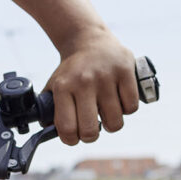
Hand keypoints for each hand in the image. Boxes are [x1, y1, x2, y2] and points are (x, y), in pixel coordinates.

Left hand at [44, 26, 141, 144]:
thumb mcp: (55, 85)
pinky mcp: (125, 71)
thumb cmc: (72, 70)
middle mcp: (84, 81)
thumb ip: (50, 110)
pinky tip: (119, 101)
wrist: (89, 39)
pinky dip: (127, 109)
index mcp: (63, 86)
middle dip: (91, 136)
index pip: (67, 128)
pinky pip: (131, 107)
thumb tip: (48, 133)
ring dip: (112, 123)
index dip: (71, 140)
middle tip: (92, 128)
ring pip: (115, 121)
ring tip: (107, 113)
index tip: (75, 137)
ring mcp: (106, 76)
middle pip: (91, 130)